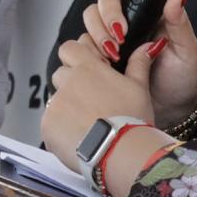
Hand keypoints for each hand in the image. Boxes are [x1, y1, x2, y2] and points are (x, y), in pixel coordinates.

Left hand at [41, 33, 156, 170]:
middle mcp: (68, 80)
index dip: (77, 57)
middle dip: (71, 83)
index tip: (89, 71)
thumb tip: (149, 45)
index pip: (70, 48)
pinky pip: (50, 122)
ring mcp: (56, 103)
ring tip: (86, 123)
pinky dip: (61, 129)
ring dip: (66, 107)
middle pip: (61, 73)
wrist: (120, 151)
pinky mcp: (48, 125)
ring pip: (55, 99)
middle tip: (90, 101)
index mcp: (88, 67)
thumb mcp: (139, 88)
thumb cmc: (132, 119)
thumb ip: (139, 63)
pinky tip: (79, 138)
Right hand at [84, 0, 196, 126]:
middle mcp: (127, 21)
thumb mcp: (186, 49)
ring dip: (98, 34)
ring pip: (90, 21)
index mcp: (148, 12)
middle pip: (104, 0)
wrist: (170, 111)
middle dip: (108, 14)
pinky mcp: (99, 58)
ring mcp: (111, 39)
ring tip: (115, 55)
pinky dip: (89, 52)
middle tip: (121, 35)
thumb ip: (179, 21)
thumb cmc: (181, 78)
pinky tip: (104, 65)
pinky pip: (83, 46)